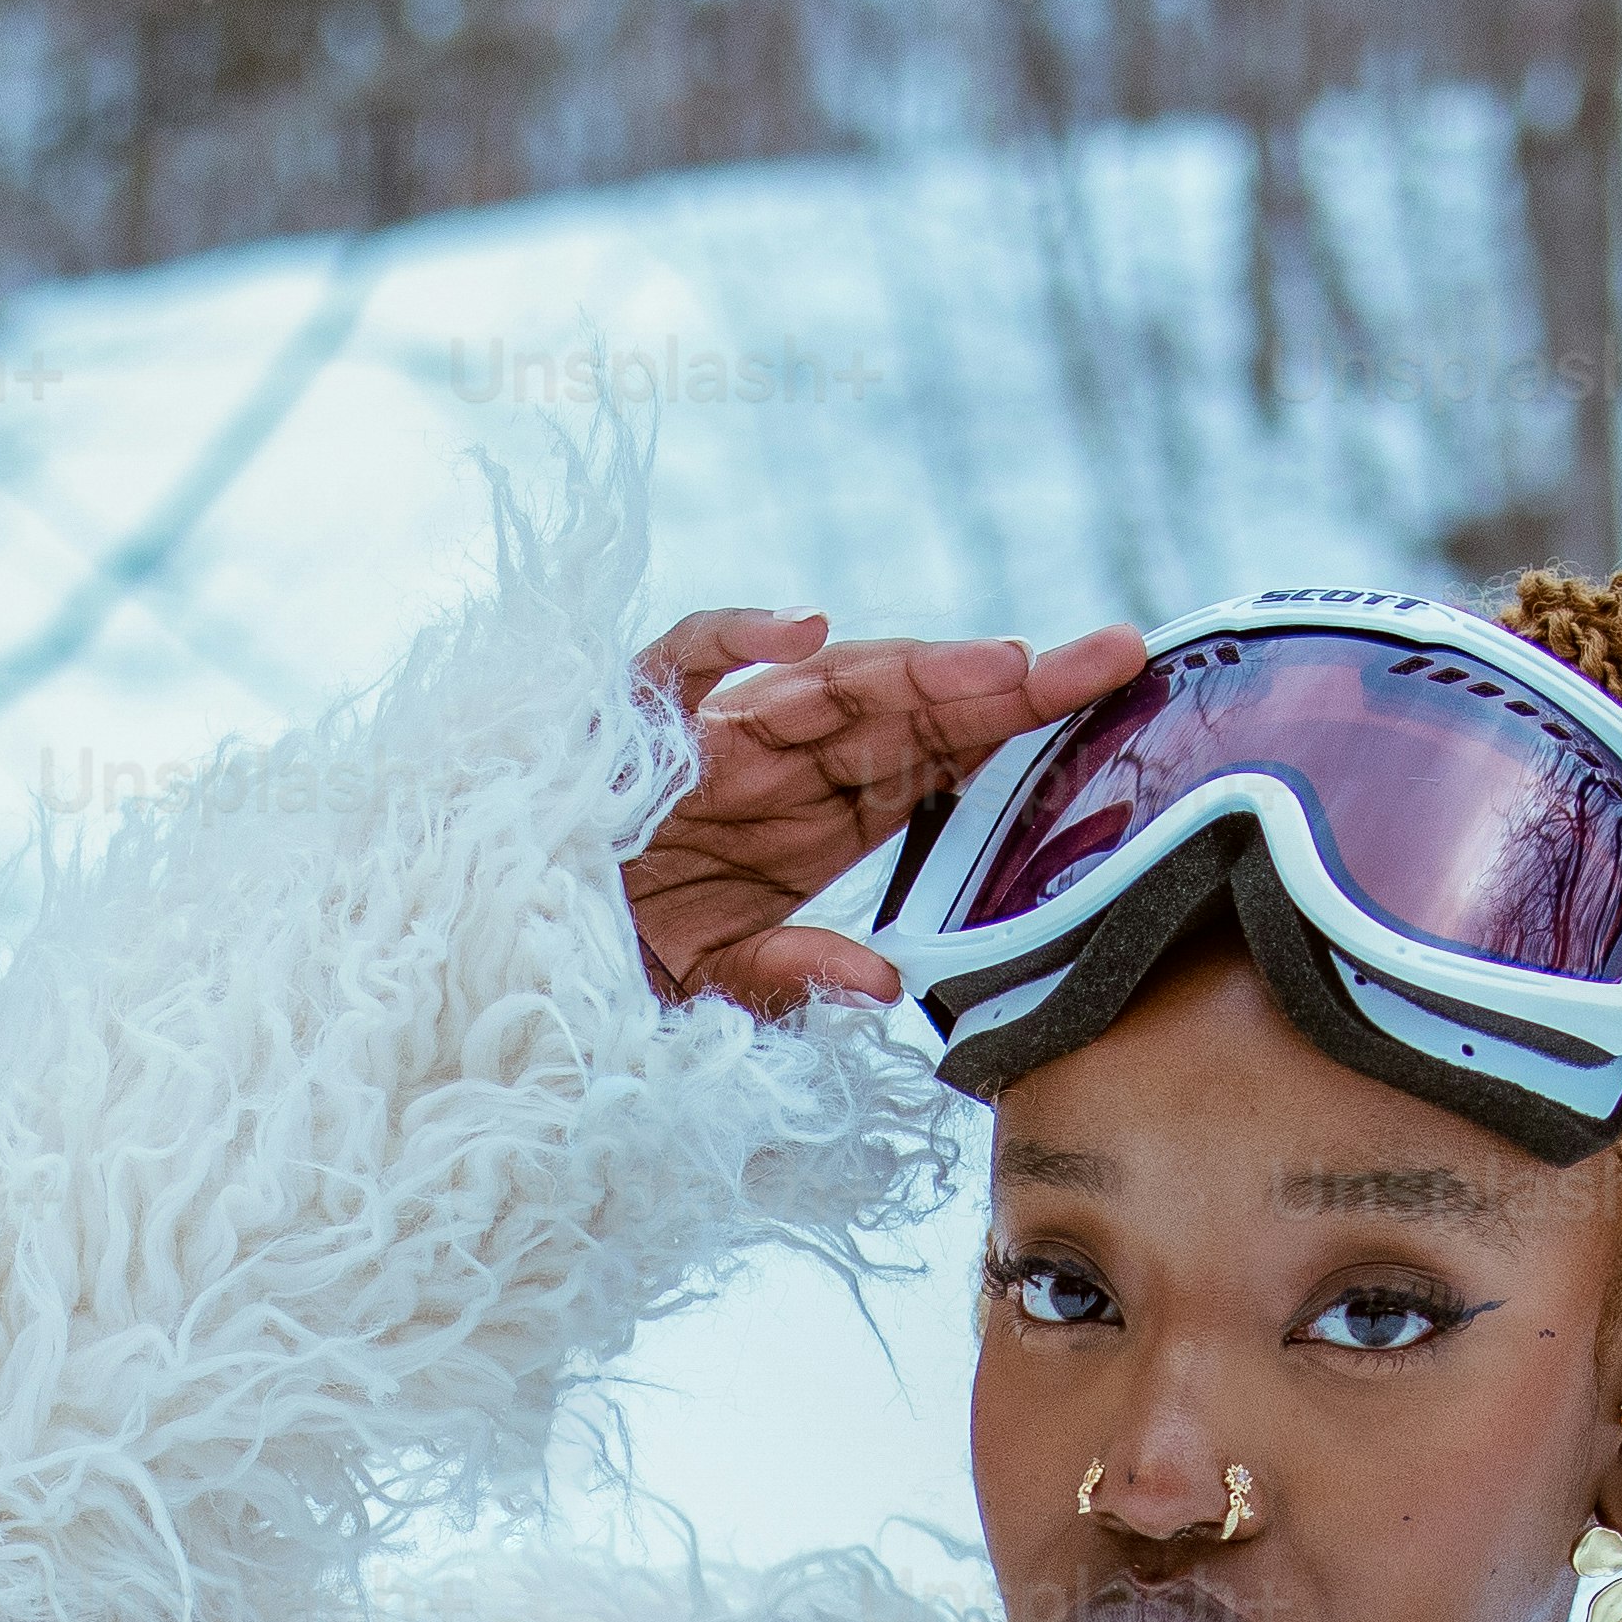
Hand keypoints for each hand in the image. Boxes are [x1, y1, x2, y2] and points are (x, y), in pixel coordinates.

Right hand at [618, 608, 1149, 1016]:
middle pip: (908, 706)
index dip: (1023, 725)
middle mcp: (780, 758)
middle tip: (1107, 659)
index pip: (938, 755)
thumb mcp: (715, 992)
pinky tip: (804, 630)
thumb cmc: (618, 958)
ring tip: (998, 667)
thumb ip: (791, 980)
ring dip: (913, 668)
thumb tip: (884, 985)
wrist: (504, 946)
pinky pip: (685, 657)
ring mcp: (711, 731)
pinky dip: (738, 635)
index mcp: (819, 811)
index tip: (1117, 697)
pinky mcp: (628, 714)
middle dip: (1008, 682)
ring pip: (824, 680)